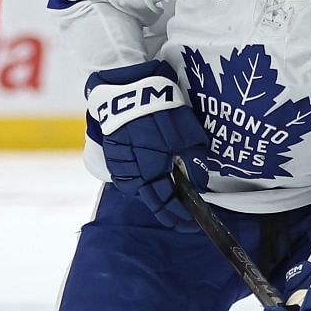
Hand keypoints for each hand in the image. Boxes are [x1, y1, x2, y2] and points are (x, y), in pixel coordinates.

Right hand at [84, 60, 211, 229]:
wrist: (129, 87)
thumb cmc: (162, 109)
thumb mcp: (189, 135)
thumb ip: (195, 163)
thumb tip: (199, 183)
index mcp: (151, 171)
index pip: (166, 203)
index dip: (179, 216)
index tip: (191, 223)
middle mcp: (132, 172)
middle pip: (149, 200)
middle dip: (166, 212)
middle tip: (180, 219)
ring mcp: (119, 162)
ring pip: (135, 189)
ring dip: (151, 197)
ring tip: (164, 200)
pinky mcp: (112, 150)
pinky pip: (124, 174)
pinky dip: (137, 182)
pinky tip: (146, 180)